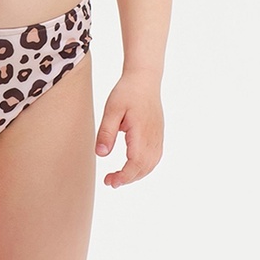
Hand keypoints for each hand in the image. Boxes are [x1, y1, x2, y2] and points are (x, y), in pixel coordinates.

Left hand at [95, 71, 163, 187]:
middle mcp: (153, 138)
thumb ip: (106, 132)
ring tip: (120, 176)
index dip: (123, 177)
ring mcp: (158, 137)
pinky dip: (144, 167)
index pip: (135, 164)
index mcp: (141, 133)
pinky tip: (133, 166)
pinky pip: (154, 158)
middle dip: (128, 178)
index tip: (110, 181)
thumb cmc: (127, 92)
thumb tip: (101, 154)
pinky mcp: (158, 134)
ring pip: (151, 165)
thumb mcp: (112, 109)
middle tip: (110, 181)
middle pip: (144, 168)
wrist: (144, 78)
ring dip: (136, 174)